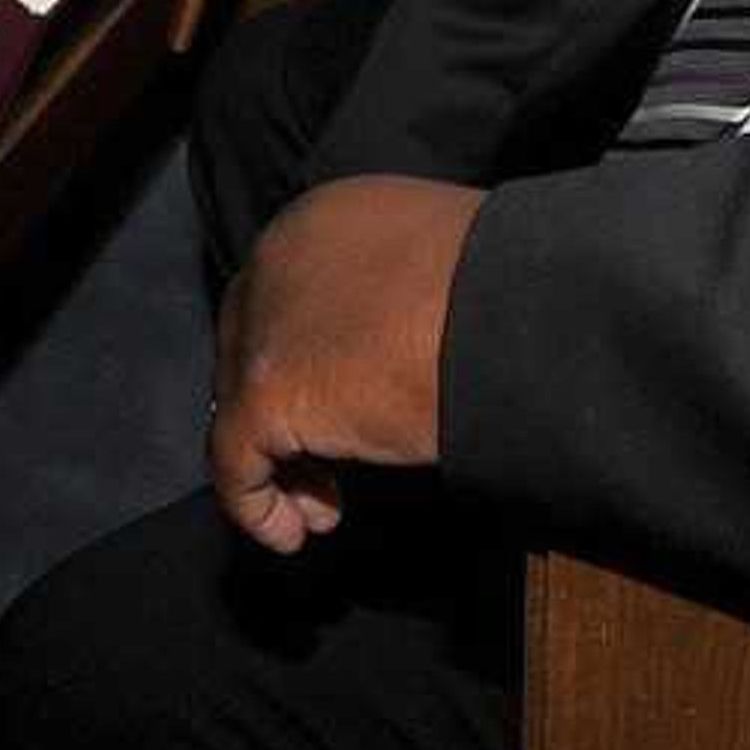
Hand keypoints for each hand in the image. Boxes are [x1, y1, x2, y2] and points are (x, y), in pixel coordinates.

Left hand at [208, 174, 484, 552]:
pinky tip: (293, 532)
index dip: (305, 357)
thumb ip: (391, 294)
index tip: (344, 405)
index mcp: (323, 217)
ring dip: (278, 462)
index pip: (286, 295)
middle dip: (286, 411)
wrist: (515, 316)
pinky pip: (234, 459)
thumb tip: (387, 347)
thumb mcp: (438, 270)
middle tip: (328, 466)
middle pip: (252, 346)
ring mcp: (264, 322)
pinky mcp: (265, 386)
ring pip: (239, 402)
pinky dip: (256, 504)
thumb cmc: (507, 295)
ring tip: (322, 504)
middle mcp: (277, 257)